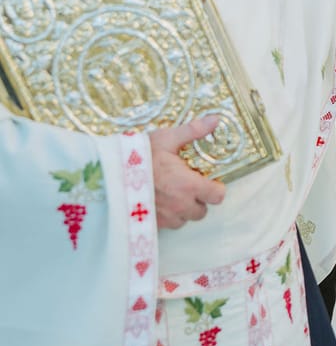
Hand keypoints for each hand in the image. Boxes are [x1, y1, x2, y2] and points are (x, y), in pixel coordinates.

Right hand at [149, 114, 225, 229]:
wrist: (108, 174)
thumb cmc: (138, 155)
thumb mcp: (167, 138)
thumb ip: (193, 131)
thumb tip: (215, 120)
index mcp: (189, 185)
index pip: (217, 196)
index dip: (215, 188)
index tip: (208, 179)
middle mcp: (180, 206)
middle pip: (201, 211)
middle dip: (198, 200)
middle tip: (187, 185)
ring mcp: (166, 218)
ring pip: (184, 219)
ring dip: (182, 209)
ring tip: (171, 193)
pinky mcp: (151, 224)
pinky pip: (167, 225)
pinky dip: (167, 215)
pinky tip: (158, 200)